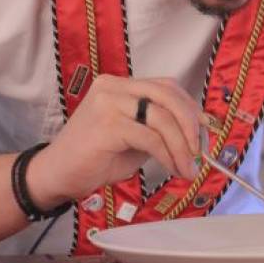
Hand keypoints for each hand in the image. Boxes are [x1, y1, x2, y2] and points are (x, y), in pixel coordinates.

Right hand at [26, 75, 201, 208]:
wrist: (56, 177)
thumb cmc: (95, 159)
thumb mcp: (135, 138)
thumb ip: (159, 129)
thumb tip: (196, 133)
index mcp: (121, 85)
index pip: (166, 87)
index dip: (190, 106)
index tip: (206, 128)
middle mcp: (114, 86)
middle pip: (167, 95)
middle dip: (190, 123)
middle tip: (199, 150)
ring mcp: (109, 103)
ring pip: (162, 118)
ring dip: (181, 146)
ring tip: (188, 167)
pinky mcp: (107, 124)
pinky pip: (150, 138)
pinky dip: (168, 155)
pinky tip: (172, 168)